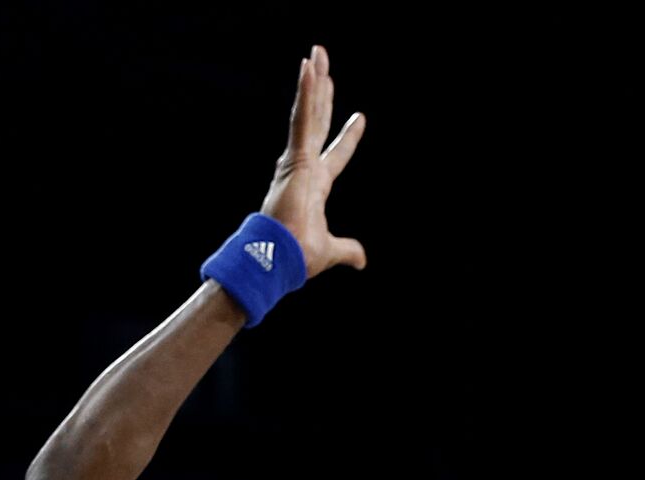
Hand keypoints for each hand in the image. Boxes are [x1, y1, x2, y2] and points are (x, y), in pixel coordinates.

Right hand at [261, 43, 366, 279]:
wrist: (282, 260)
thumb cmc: (298, 256)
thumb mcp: (331, 249)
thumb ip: (348, 249)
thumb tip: (362, 260)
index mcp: (315, 184)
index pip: (336, 153)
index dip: (348, 137)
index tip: (360, 118)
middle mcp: (304, 167)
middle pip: (318, 120)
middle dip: (323, 92)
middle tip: (323, 63)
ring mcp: (298, 160)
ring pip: (308, 112)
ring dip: (312, 82)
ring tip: (316, 54)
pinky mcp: (294, 158)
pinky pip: (302, 119)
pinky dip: (306, 95)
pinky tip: (309, 70)